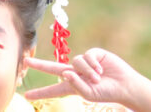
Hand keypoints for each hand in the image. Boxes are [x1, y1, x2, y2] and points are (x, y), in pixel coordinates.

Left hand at [23, 48, 150, 111]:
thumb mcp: (89, 94)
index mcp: (73, 86)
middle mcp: (76, 73)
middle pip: (53, 68)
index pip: (54, 90)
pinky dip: (93, 64)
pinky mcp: (93, 54)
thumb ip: (75, 85)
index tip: (26, 96)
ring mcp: (84, 63)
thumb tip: (65, 72)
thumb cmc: (107, 93)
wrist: (124, 85)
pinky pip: (86, 55)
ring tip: (98, 78)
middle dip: (39, 65)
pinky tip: (101, 70)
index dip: (41, 93)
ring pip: (76, 62)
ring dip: (87, 71)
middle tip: (25, 61)